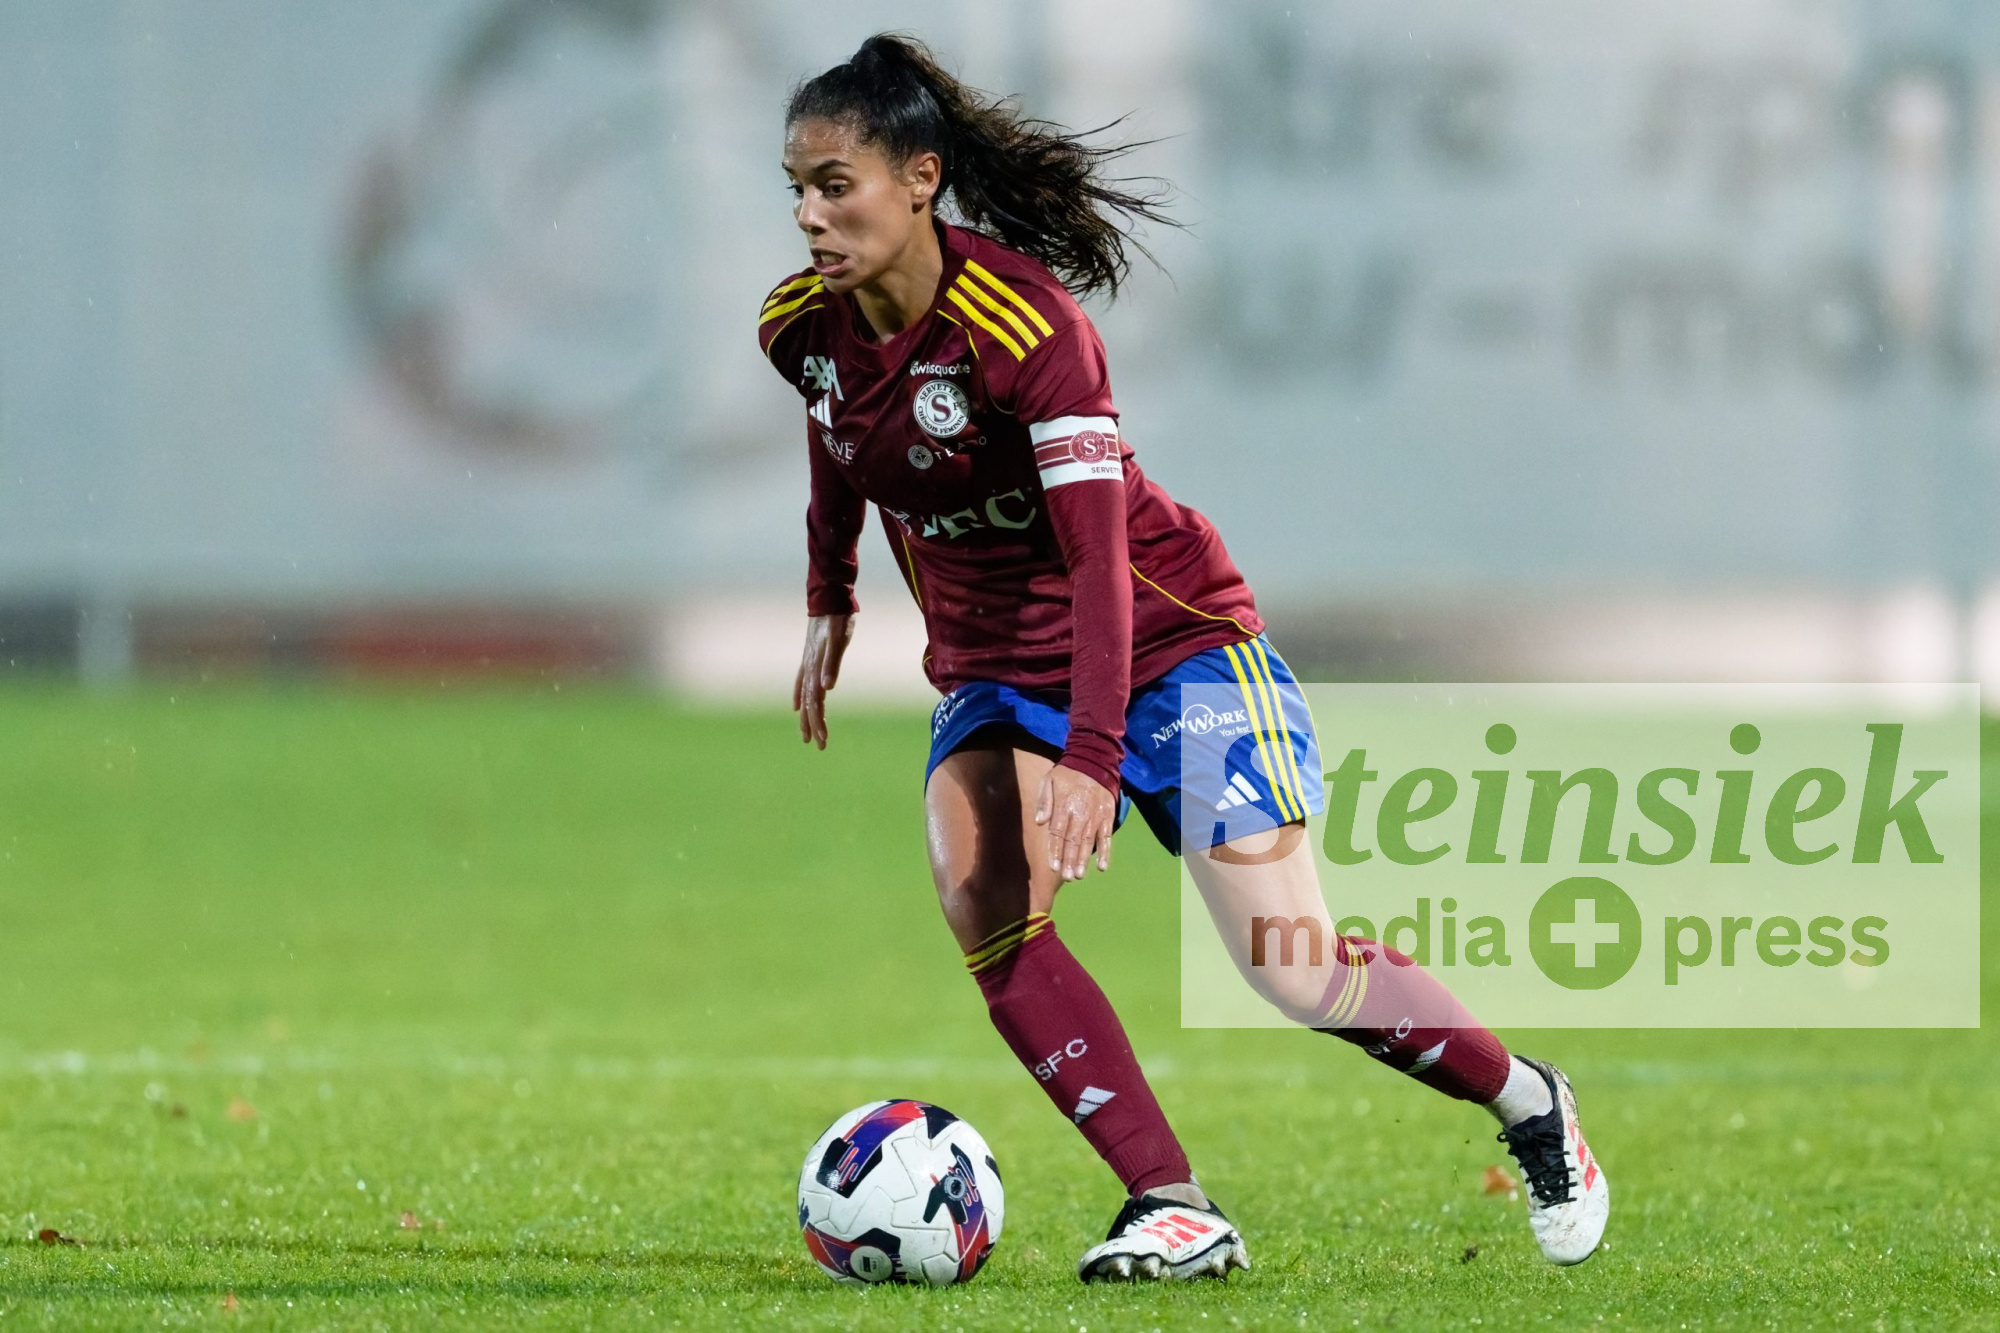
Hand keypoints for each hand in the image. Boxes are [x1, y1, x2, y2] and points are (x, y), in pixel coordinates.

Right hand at [792, 613, 852, 748]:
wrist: (829, 596)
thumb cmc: (838, 618)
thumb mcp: (839, 640)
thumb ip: (832, 664)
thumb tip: (827, 689)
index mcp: (816, 667)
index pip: (815, 702)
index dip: (818, 722)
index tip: (822, 742)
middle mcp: (809, 667)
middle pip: (810, 703)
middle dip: (813, 725)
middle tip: (819, 746)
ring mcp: (808, 661)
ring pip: (805, 695)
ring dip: (806, 715)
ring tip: (806, 734)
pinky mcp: (810, 656)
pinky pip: (801, 681)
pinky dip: (799, 695)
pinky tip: (797, 706)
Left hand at [1034, 764, 1115, 880]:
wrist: (1095, 761)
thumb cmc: (1068, 773)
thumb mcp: (1050, 780)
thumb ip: (1044, 801)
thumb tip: (1038, 822)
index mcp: (1064, 806)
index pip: (1058, 833)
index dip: (1055, 851)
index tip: (1053, 867)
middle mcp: (1080, 813)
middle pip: (1073, 841)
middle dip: (1069, 860)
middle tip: (1066, 877)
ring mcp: (1095, 816)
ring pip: (1088, 842)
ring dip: (1083, 860)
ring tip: (1078, 876)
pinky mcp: (1108, 816)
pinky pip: (1106, 837)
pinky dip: (1105, 852)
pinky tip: (1102, 867)